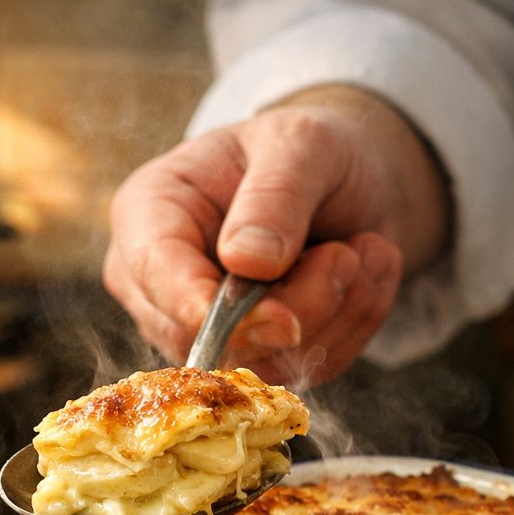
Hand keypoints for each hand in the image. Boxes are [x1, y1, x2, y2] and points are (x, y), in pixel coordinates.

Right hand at [103, 86, 450, 384]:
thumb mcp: (301, 143)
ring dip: (337, 313)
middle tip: (348, 253)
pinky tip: (363, 277)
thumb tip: (247, 262)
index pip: (154, 273)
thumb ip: (275, 195)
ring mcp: (206, 331)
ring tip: (361, 251)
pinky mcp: (256, 358)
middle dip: (300, 305)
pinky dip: (352, 326)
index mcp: (150, 215)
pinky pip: (306, 371)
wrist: (349, 181)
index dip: (205, 305)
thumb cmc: (307, 151)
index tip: (279, 317)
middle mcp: (163, 285)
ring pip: (267, 363)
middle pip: (213, 337)